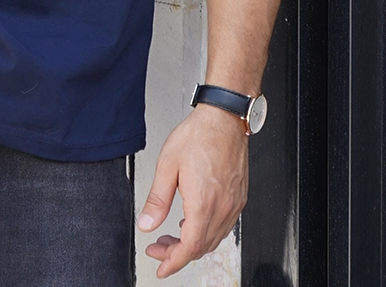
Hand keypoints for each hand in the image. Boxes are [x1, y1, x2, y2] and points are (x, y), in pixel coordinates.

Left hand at [137, 105, 247, 277]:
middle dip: (177, 254)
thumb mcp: (167, 165)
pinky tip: (192, 222)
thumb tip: (147, 224)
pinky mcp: (238, 198)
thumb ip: (157, 199)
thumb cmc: (199, 135)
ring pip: (214, 239)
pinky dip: (206, 232)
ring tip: (172, 236)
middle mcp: (223, 208)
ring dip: (192, 244)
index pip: (190, 248)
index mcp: (204, 203)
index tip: (160, 267)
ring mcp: (234, 204)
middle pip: (202, 248)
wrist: (225, 119)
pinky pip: (223, 227)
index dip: (173, 262)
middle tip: (158, 248)